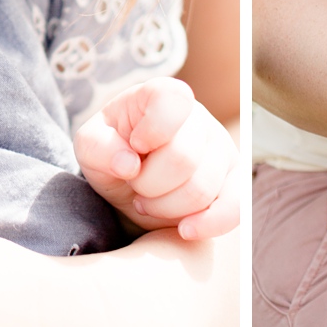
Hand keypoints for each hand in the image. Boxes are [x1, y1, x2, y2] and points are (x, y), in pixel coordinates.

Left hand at [74, 78, 239, 239]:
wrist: (131, 179)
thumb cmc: (112, 152)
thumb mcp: (90, 144)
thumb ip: (98, 146)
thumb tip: (128, 164)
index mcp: (164, 95)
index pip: (173, 103)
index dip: (151, 131)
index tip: (134, 146)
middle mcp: (199, 117)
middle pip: (183, 159)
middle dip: (148, 184)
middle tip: (135, 184)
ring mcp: (221, 148)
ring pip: (201, 190)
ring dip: (165, 207)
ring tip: (149, 200)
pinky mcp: (234, 180)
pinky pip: (235, 206)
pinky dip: (209, 224)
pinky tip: (185, 230)